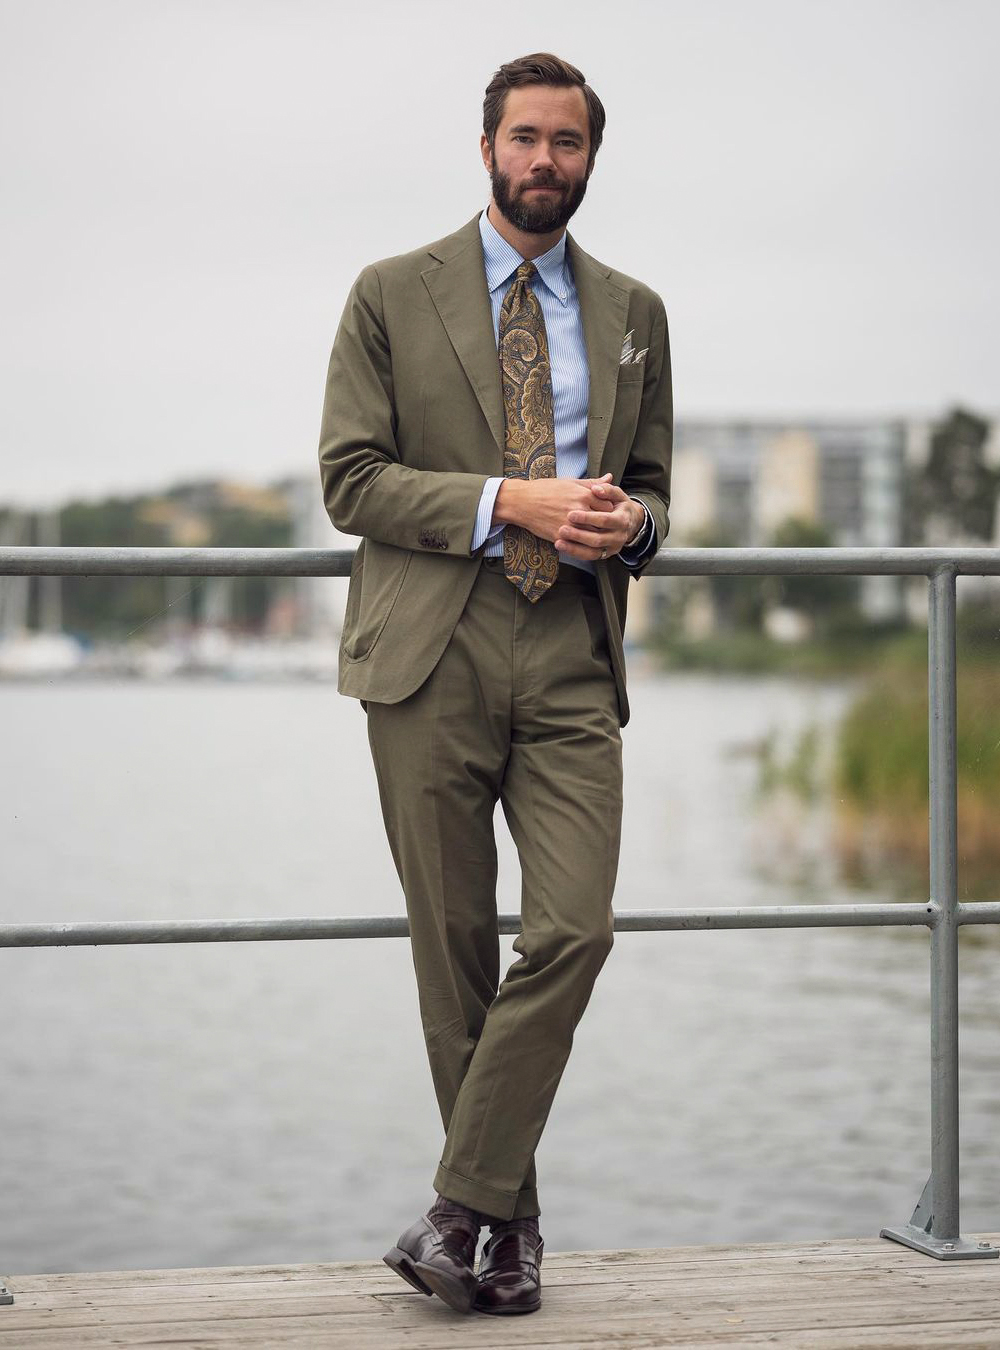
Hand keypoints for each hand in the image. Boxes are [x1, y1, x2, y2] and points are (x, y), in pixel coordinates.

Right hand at [494, 473, 615, 542]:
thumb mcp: (570, 482)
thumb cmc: (546, 489)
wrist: (522, 502)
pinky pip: (578, 544)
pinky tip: (582, 542)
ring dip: (594, 536)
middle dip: (605, 525)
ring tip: (594, 534)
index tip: (607, 513)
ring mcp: (570, 525)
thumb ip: (592, 483)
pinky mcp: (560, 536)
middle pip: (604, 523)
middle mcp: (580, 510)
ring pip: (592, 535)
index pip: (609, 507)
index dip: (610, 511)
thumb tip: (610, 477)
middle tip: (605, 527)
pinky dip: (582, 544)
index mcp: (584, 495)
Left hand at [555, 480, 644, 560]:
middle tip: (562, 529)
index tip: (571, 514)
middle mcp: (619, 537)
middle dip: (579, 535)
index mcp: (622, 520)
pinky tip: (563, 547)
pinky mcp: (605, 554)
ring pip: (593, 552)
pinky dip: (575, 553)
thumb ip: (607, 489)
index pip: (604, 520)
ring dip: (574, 548)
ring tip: (559, 542)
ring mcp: (612, 547)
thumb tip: (596, 488)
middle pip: (598, 539)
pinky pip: (589, 557)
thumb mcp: (617, 495)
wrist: (631, 521)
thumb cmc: (619, 505)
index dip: (588, 518)